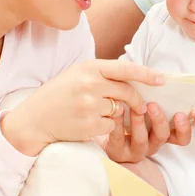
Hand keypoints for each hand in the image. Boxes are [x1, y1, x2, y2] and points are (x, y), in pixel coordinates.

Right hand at [1, 59, 162, 155]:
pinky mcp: (89, 124)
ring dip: (113, 115)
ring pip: (119, 111)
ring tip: (93, 113)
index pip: (126, 68)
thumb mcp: (77, 74)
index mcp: (90, 68)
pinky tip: (88, 124)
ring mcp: (90, 105)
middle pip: (127, 92)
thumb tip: (132, 76)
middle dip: (137, 100)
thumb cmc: (58, 95)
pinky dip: (105, 127)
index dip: (147, 74)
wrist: (33, 120)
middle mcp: (91, 84)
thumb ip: (102, 73)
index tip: (161, 79)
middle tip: (140, 106)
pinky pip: (110, 126)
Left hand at [104, 102, 191, 162]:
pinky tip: (117, 110)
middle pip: (162, 136)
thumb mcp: (149, 108)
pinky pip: (119, 139)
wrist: (109, 127)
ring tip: (135, 108)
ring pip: (141, 140)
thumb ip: (159, 98)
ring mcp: (136, 150)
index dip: (183, 129)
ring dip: (139, 122)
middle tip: (153, 105)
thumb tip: (163, 78)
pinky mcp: (118, 152)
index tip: (180, 114)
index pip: (182, 138)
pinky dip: (118, 123)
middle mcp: (153, 144)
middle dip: (159, 120)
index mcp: (163, 134)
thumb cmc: (133, 113)